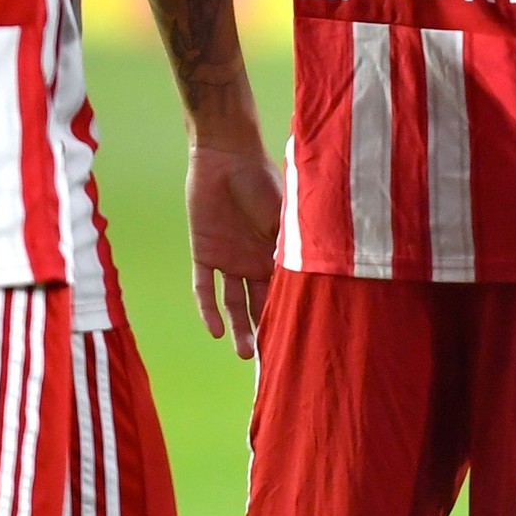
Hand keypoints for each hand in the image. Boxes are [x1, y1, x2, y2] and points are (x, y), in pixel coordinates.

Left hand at [187, 130, 280, 359]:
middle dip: (266, 329)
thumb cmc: (263, 181)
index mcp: (277, 252)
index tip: (302, 337)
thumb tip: (312, 277)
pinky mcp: (204, 253)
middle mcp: (254, 260)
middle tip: (272, 357)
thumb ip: (292, 246)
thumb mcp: (285, 217)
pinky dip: (207, 309)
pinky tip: (213, 331)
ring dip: (238, 328)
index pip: (283, 289)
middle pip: (260, 303)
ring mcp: (228, 258)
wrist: (226, 158)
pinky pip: (203, 287)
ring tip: (244, 353)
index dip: (291, 311)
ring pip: (233, 302)